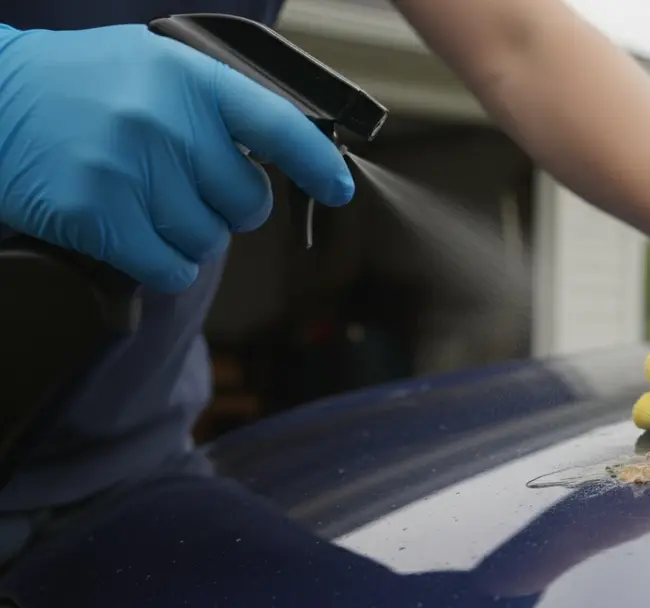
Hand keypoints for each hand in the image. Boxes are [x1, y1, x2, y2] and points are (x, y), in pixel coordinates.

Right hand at [0, 24, 353, 291]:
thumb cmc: (81, 85)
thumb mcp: (154, 65)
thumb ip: (216, 104)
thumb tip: (289, 154)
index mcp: (191, 78)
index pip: (280, 126)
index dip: (317, 164)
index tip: (338, 188)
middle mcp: (167, 122)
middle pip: (246, 204)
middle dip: (226, 206)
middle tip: (184, 185)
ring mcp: (131, 169)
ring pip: (207, 241)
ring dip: (185, 235)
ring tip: (143, 200)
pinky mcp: (97, 215)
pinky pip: (169, 270)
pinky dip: (160, 266)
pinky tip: (132, 237)